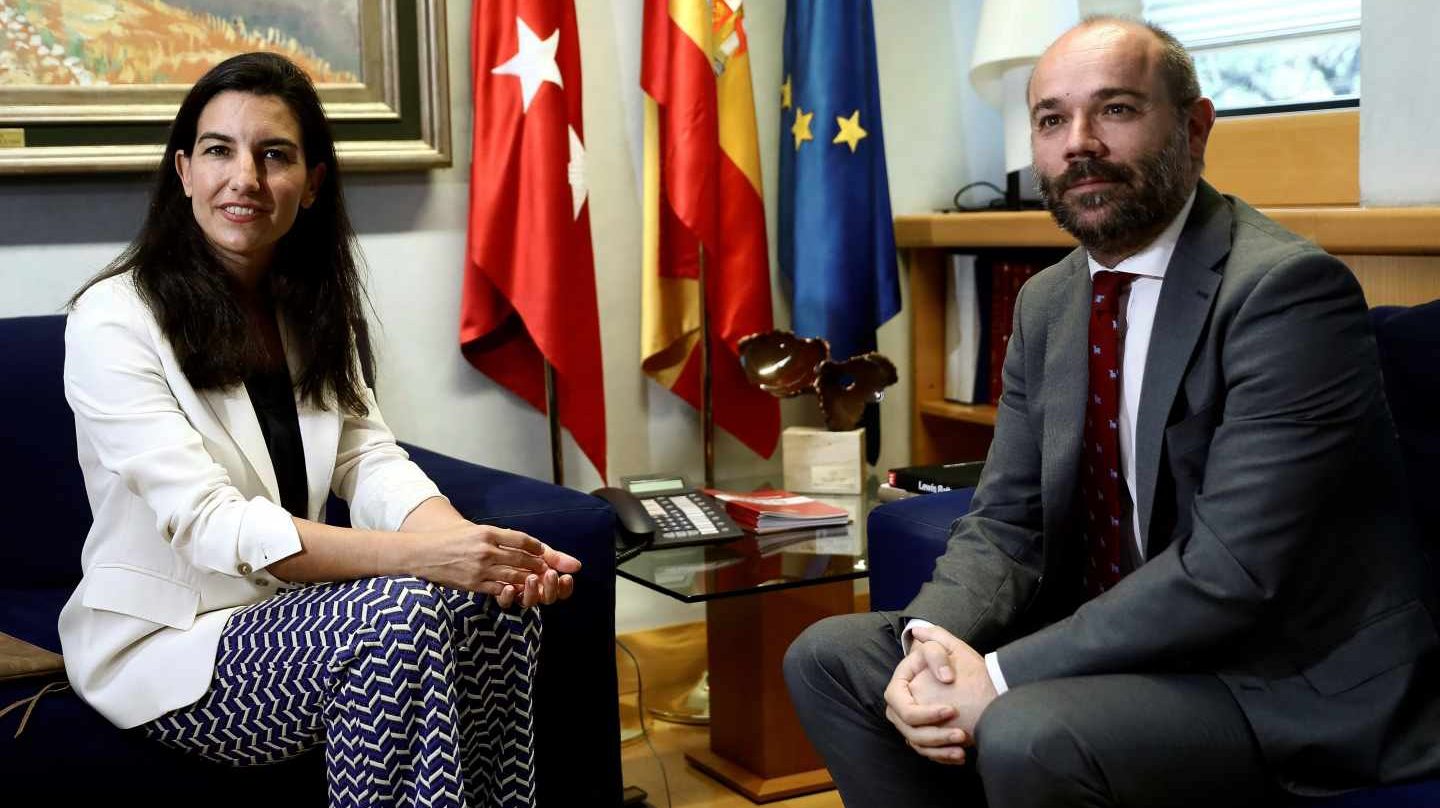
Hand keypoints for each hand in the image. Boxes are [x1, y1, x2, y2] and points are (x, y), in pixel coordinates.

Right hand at [411, 524, 560, 605]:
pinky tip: (519, 591)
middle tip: (551, 570)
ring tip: (540, 582)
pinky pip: (499, 589)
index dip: (537, 547)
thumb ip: (496, 536)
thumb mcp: (472, 530)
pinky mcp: (473, 584)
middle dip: (539, 566)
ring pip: (514, 575)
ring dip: (529, 580)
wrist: (422, 554)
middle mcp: (485, 549)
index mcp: (486, 532)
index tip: (546, 552)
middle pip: (522, 558)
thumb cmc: (449, 540)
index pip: (522, 539)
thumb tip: (521, 541)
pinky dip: (512, 591)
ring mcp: (479, 568)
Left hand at [499, 543, 579, 607]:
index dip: (565, 588)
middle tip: (550, 574)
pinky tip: (509, 587)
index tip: (566, 577)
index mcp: (546, 582)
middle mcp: (534, 591)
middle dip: (551, 588)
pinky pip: (506, 603)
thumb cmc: (520, 548)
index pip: (561, 592)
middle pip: (548, 599)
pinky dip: (508, 596)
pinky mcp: (501, 595)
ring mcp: (518, 595)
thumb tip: (578, 566)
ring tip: (531, 578)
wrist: (495, 545)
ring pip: (528, 602)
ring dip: (532, 591)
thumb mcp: (540, 551)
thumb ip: (557, 559)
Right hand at [885, 651, 970, 764]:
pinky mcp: (922, 736)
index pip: (902, 707)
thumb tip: (945, 677)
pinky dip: (942, 756)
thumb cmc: (955, 661)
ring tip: (963, 750)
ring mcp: (909, 723)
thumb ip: (937, 652)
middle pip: (909, 730)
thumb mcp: (947, 647)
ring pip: (918, 744)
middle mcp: (899, 707)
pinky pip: (927, 752)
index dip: (924, 714)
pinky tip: (961, 756)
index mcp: (899, 686)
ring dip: (940, 749)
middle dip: (935, 735)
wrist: (968, 676)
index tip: (951, 711)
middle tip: (961, 734)